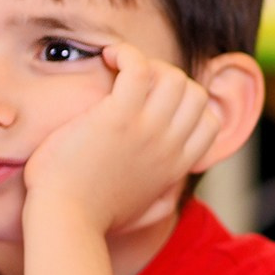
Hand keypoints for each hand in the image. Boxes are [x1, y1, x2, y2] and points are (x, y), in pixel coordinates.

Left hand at [20, 42, 225, 234]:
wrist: (65, 220)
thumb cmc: (91, 217)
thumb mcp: (141, 212)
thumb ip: (163, 202)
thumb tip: (172, 193)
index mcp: (176, 167)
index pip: (209, 123)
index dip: (187, 106)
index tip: (155, 102)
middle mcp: (169, 146)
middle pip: (195, 93)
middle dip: (169, 80)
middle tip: (134, 82)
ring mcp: (148, 130)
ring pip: (172, 77)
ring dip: (148, 63)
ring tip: (119, 67)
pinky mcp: (119, 116)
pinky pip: (139, 67)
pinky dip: (127, 54)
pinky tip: (108, 57)